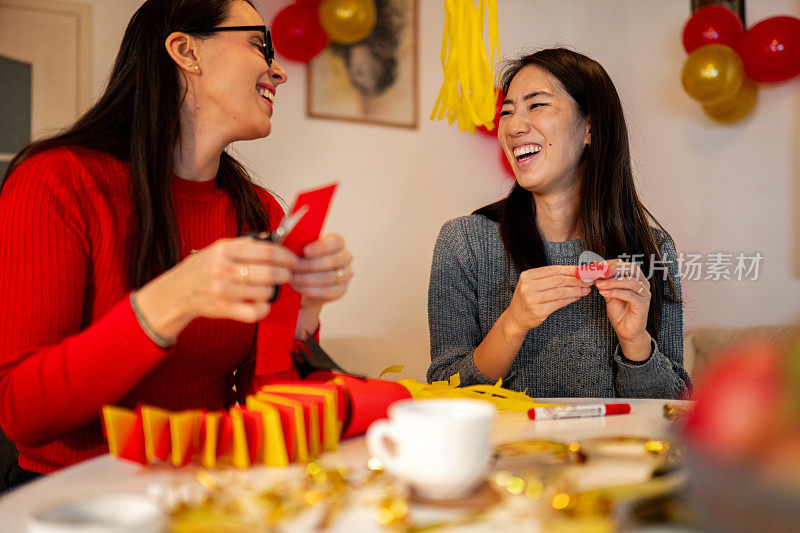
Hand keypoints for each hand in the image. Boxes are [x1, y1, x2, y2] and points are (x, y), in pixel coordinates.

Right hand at [135, 236, 297, 338]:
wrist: (176, 292)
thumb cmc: (202, 269)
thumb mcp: (218, 249)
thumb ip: (244, 244)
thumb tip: (272, 237)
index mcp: (224, 249)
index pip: (265, 250)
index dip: (285, 256)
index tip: (293, 260)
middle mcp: (223, 268)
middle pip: (268, 271)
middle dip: (285, 274)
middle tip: (288, 275)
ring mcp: (222, 290)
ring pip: (264, 292)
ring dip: (274, 291)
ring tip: (272, 288)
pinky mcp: (223, 309)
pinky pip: (254, 312)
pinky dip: (264, 308)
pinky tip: (263, 304)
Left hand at [291, 233, 353, 308]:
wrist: (304, 282)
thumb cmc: (302, 260)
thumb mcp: (300, 250)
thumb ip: (300, 245)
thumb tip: (293, 245)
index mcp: (337, 243)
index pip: (336, 241)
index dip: (321, 247)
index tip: (305, 251)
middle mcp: (345, 257)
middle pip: (332, 261)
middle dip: (310, 265)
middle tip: (293, 268)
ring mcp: (346, 274)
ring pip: (328, 277)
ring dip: (307, 279)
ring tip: (292, 279)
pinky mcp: (341, 290)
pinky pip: (327, 292)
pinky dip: (310, 290)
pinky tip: (298, 288)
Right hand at [505, 265, 591, 335]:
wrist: (516, 318)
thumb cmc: (528, 298)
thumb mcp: (533, 284)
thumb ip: (550, 278)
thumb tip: (575, 273)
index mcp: (527, 276)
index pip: (554, 270)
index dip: (570, 270)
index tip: (583, 271)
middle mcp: (528, 286)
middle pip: (558, 281)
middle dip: (576, 280)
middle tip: (588, 281)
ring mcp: (532, 299)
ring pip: (560, 292)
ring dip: (576, 290)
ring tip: (585, 290)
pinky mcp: (538, 311)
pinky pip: (559, 303)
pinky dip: (570, 299)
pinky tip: (577, 297)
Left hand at [594, 259, 651, 360]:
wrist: (626, 331)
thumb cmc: (619, 312)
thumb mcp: (609, 294)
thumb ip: (604, 284)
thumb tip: (593, 273)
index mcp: (636, 279)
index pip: (625, 265)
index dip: (610, 264)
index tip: (595, 266)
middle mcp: (643, 284)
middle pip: (632, 269)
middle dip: (613, 269)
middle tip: (598, 272)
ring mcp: (644, 294)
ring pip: (631, 282)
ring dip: (612, 282)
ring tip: (598, 284)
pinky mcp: (643, 305)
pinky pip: (630, 295)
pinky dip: (616, 292)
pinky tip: (604, 293)